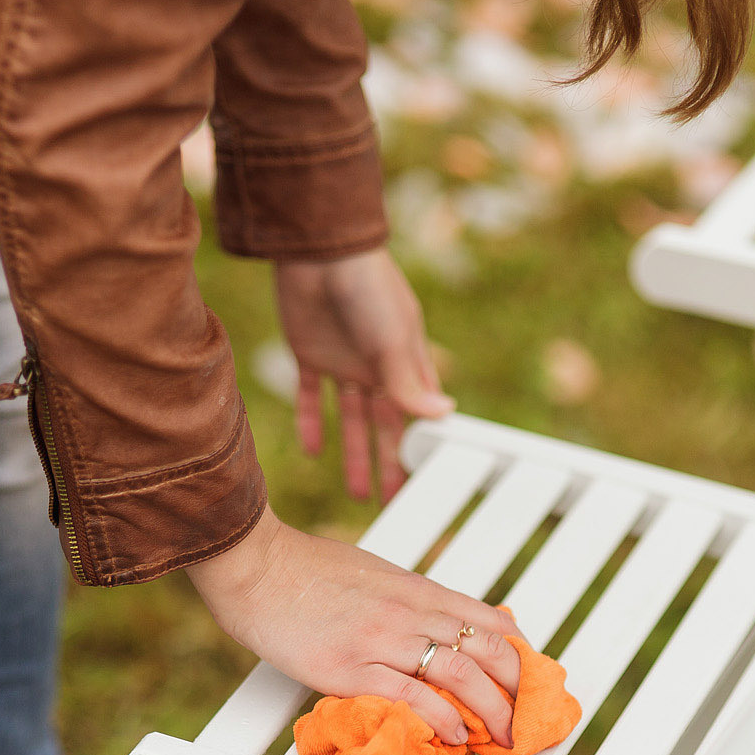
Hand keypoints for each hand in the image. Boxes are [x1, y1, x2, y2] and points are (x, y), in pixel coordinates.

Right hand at [187, 509, 520, 747]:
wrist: (256, 565)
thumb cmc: (304, 569)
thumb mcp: (371, 572)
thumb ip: (405, 598)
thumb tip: (433, 623)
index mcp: (415, 589)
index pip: (484, 619)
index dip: (515, 654)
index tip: (527, 680)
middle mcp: (408, 612)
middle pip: (484, 648)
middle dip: (515, 687)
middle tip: (524, 718)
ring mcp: (381, 640)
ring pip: (458, 673)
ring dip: (490, 709)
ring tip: (503, 736)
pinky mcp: (350, 668)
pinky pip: (411, 696)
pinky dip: (441, 719)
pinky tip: (456, 738)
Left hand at [274, 248, 454, 502]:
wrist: (318, 252)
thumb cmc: (369, 290)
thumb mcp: (392, 341)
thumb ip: (410, 384)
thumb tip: (446, 416)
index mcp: (405, 362)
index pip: (417, 414)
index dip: (419, 446)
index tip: (423, 481)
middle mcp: (377, 366)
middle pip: (385, 425)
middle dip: (390, 463)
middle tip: (391, 503)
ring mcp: (343, 362)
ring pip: (351, 419)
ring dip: (354, 455)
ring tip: (358, 494)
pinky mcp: (309, 354)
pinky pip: (310, 397)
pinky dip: (312, 424)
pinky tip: (314, 453)